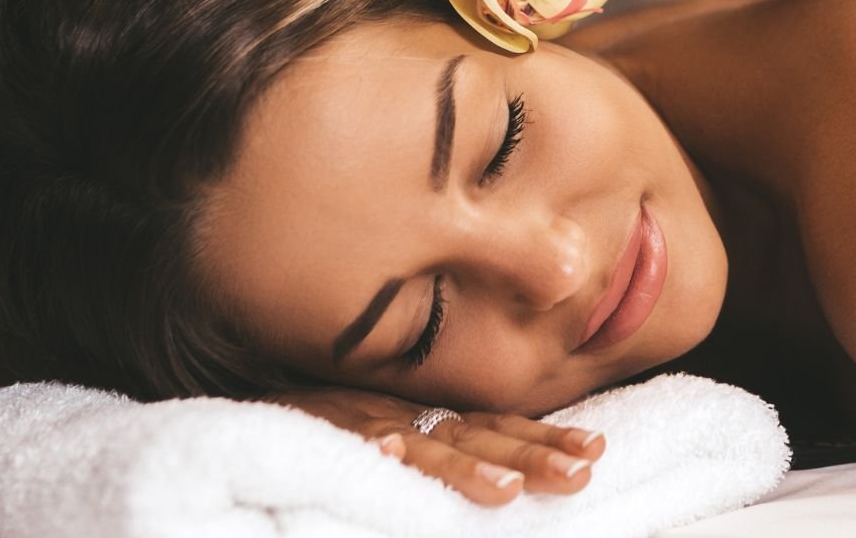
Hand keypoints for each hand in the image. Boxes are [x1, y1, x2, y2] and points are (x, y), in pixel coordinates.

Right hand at [268, 386, 604, 505]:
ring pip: (423, 446)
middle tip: (580, 474)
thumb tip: (509, 465)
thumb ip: (444, 439)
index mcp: (430, 410)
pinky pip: (347, 442)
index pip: (498, 425)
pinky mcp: (322, 428)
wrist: (258, 362)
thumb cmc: (331, 407)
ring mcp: (365, 420)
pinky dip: (371, 450)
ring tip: (504, 493)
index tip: (597, 450)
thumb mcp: (397, 418)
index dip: (547, 437)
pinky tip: (390, 460)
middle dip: (531, 456)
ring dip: (462, 469)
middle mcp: (407, 412)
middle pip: (477, 436)